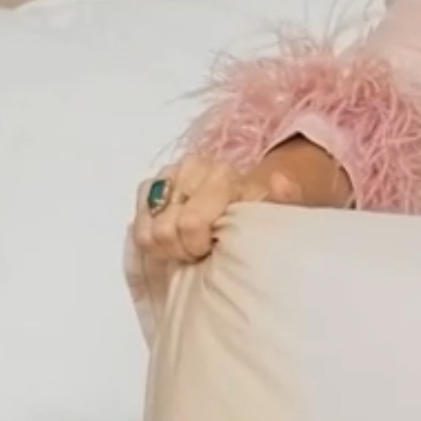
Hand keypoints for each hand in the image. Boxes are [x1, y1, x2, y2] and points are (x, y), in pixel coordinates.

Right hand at [130, 154, 294, 266]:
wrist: (244, 200)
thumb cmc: (257, 214)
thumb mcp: (277, 211)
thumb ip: (284, 199)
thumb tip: (280, 183)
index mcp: (222, 175)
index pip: (191, 223)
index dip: (199, 246)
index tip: (214, 249)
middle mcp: (192, 168)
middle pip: (167, 229)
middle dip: (184, 249)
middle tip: (203, 252)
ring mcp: (167, 176)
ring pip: (149, 230)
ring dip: (168, 247)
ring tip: (190, 246)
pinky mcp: (149, 188)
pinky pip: (137, 226)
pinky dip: (153, 240)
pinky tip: (175, 240)